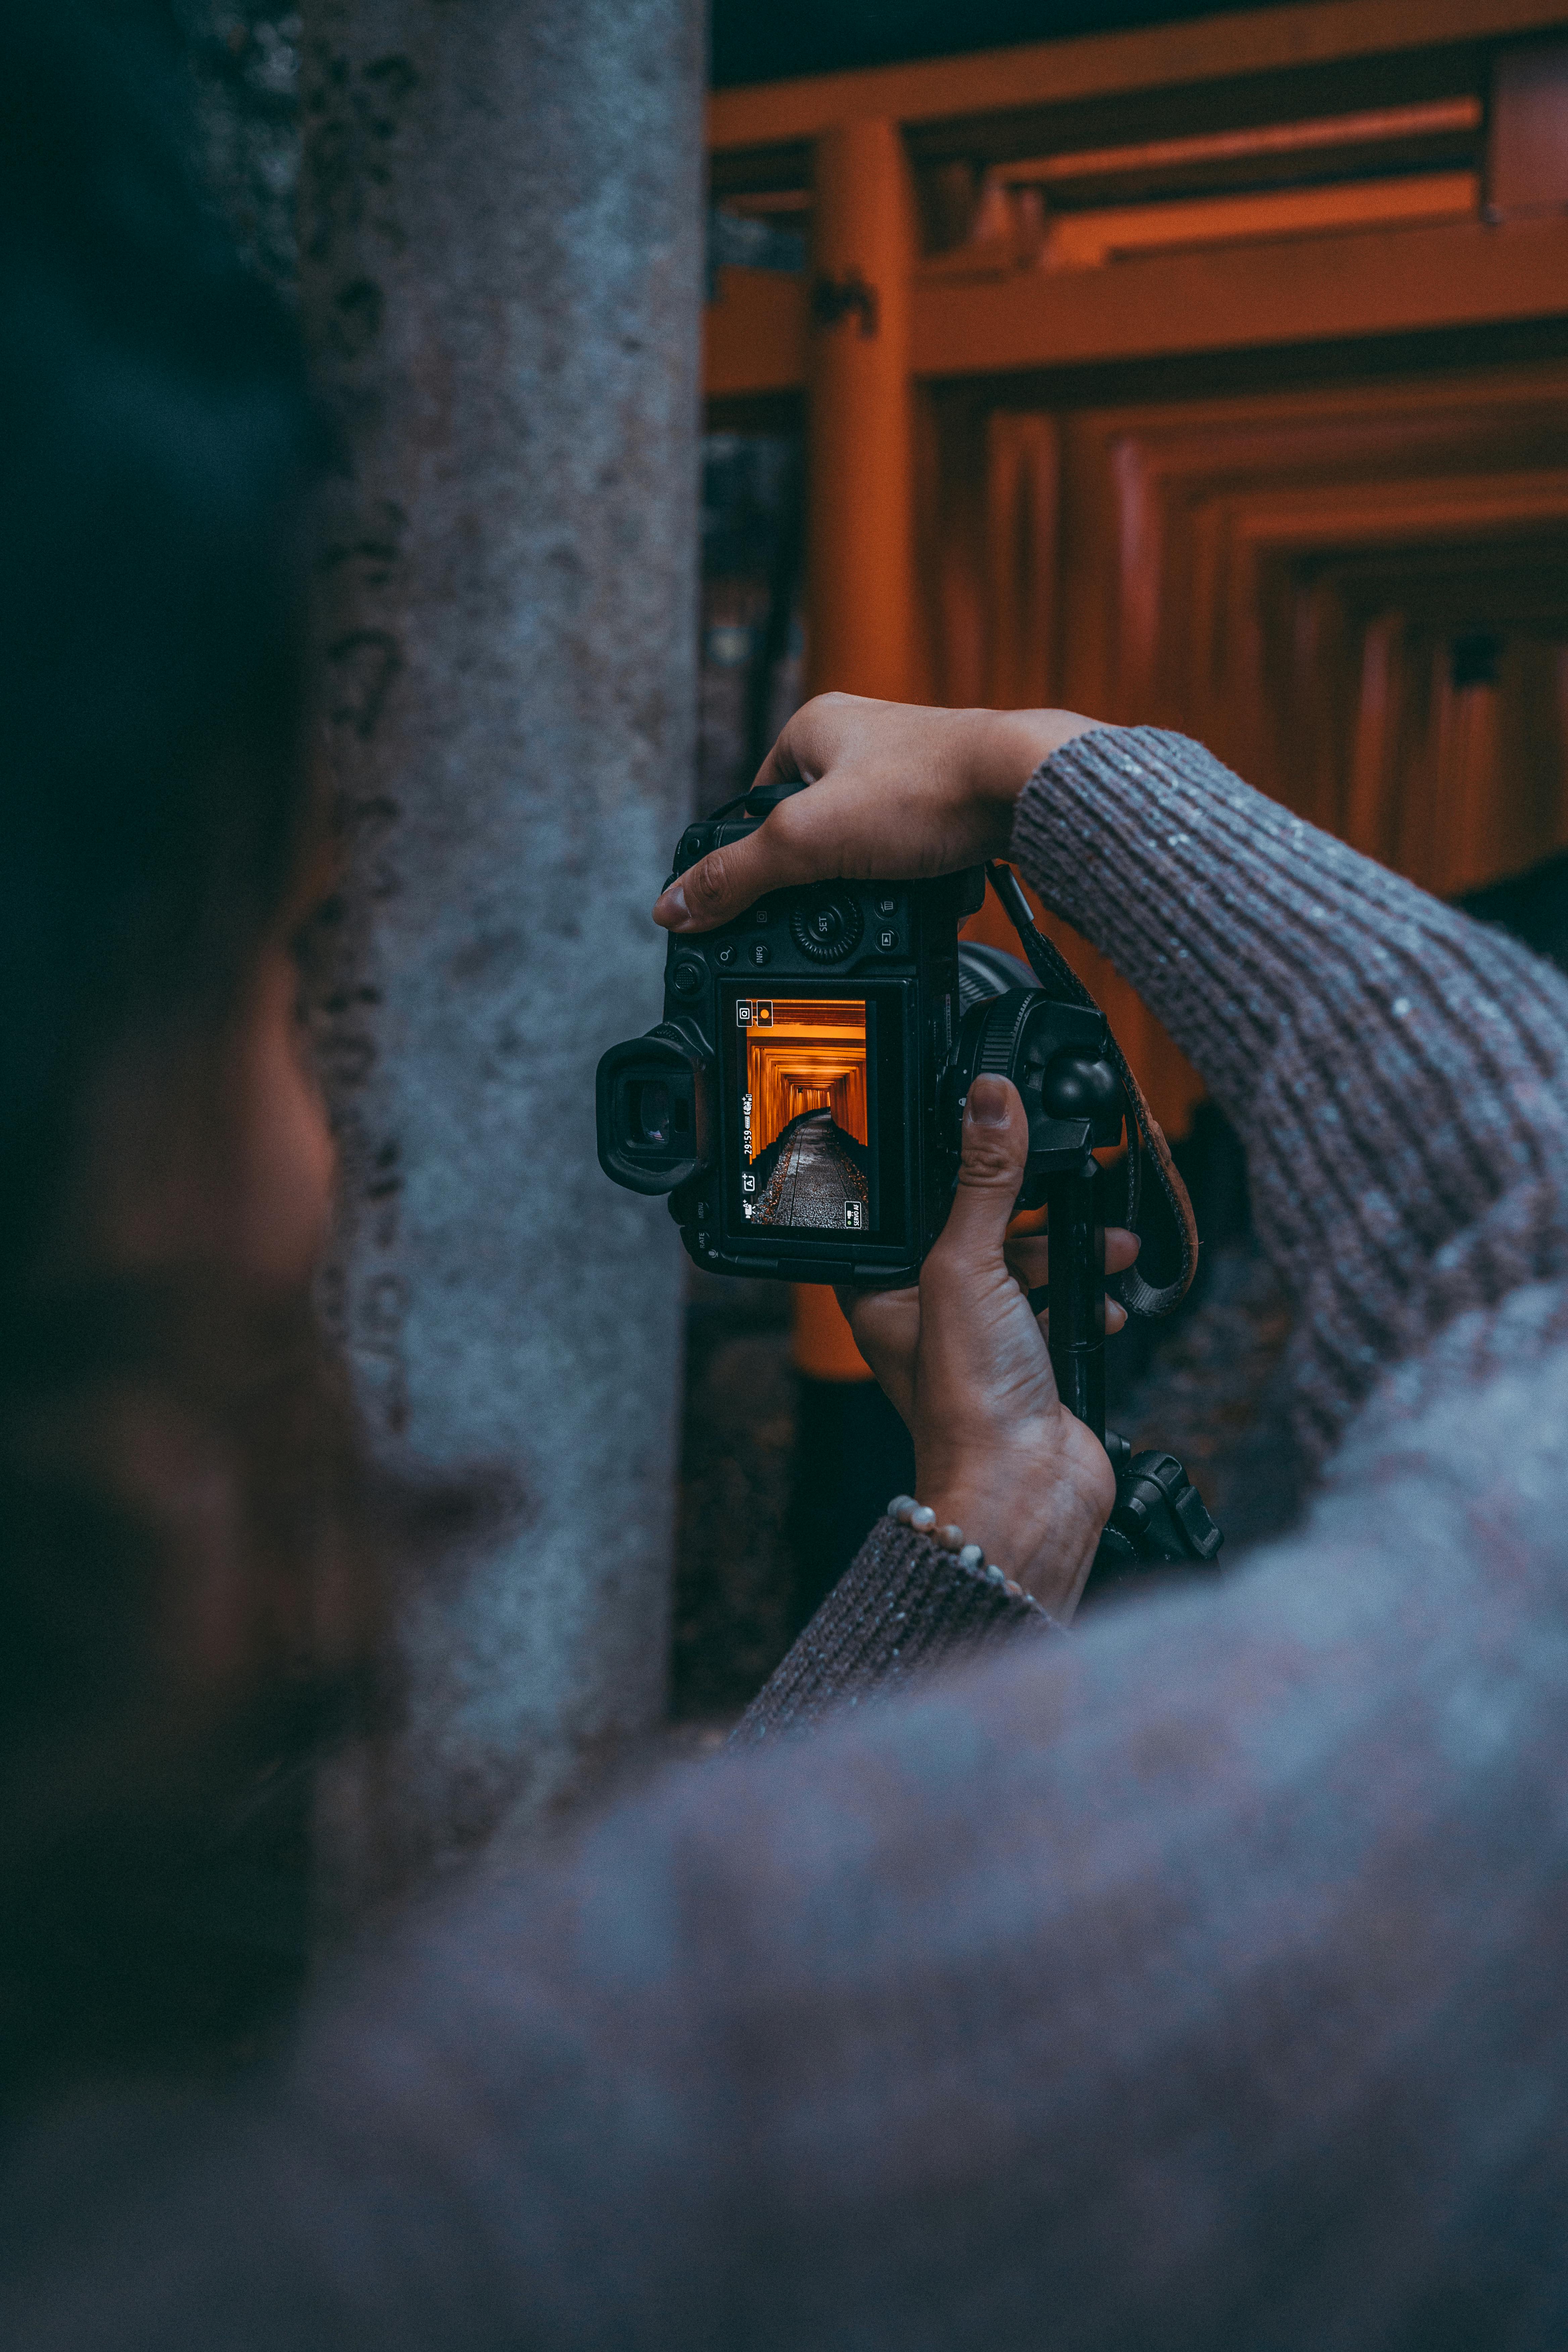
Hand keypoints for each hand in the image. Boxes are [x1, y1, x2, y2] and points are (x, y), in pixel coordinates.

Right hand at [653, 693, 1096, 931]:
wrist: (1027, 789)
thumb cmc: (928, 789)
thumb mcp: (806, 839)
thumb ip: (736, 875)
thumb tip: (673, 908)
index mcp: (813, 727)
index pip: (753, 802)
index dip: (753, 854)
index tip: (763, 895)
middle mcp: (860, 738)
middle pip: (808, 826)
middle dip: (819, 872)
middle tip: (833, 898)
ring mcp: (908, 767)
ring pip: (862, 844)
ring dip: (869, 879)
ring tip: (884, 892)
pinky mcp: (949, 800)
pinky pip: (910, 853)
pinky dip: (912, 880)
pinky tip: (923, 891)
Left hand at [840, 1075, 1137, 1622]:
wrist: (1025, 1488)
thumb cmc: (968, 1401)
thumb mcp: (968, 1265)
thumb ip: (984, 1180)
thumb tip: (989, 1100)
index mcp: (882, 1291)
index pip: (908, 1207)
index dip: (944, 1167)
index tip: (982, 1128)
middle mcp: (926, 1313)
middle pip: (976, 1230)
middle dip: (1029, 1210)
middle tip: (1066, 1180)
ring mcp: (981, 1339)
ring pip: (1025, 1267)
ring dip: (1070, 1252)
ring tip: (1107, 1244)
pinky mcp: (1029, 1360)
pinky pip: (1060, 1308)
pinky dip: (1088, 1298)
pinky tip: (1108, 1298)